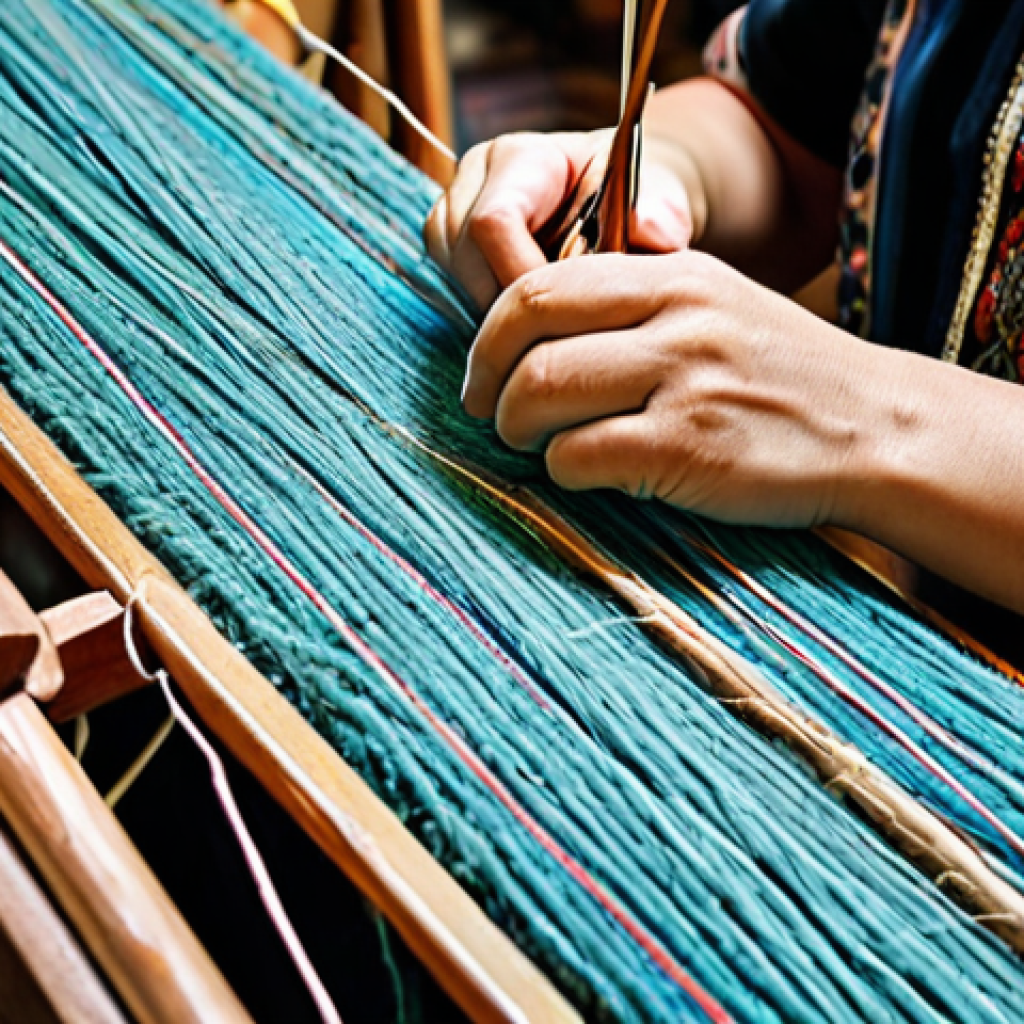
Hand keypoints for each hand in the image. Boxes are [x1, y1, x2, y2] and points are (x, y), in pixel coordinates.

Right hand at [425, 131, 699, 308]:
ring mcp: (451, 219)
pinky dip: (494, 320)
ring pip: (457, 285)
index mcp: (522, 157)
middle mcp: (473, 181)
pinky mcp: (449, 255)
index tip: (566, 314)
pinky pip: (456, 298)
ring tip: (552, 323)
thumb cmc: (637, 201)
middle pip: (466, 261)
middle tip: (562, 329)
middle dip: (513, 307)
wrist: (618, 204)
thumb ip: (660, 214)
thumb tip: (651, 232)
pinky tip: (532, 324)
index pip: (493, 223)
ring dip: (502, 317)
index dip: (524, 278)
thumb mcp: (659, 200)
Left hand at [462, 251, 891, 529]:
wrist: (874, 429)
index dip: (489, 334)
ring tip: (538, 446)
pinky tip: (587, 474)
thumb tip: (532, 344)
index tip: (485, 372)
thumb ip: (630, 310)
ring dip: (518, 429)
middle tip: (491, 413)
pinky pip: (579, 457)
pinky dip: (562, 471)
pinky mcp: (690, 447)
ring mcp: (683, 380)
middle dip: (487, 381)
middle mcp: (674, 316)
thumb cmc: (780, 376)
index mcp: (670, 274)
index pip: (538, 284)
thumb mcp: (713, 309)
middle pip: (525, 330)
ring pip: (539, 392)